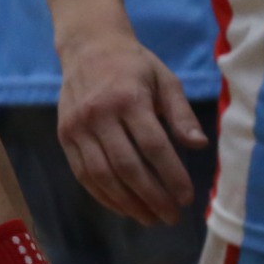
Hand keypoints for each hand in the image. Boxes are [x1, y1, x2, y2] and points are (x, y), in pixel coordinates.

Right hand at [57, 29, 206, 223]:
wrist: (87, 46)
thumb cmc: (134, 64)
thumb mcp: (165, 80)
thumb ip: (181, 114)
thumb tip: (199, 146)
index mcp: (128, 98)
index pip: (153, 147)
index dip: (172, 176)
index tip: (187, 198)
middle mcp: (98, 114)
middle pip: (127, 166)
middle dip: (152, 197)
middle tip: (171, 217)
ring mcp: (77, 126)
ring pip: (102, 175)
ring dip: (127, 203)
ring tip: (149, 218)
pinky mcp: (64, 134)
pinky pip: (82, 173)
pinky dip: (102, 195)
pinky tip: (122, 207)